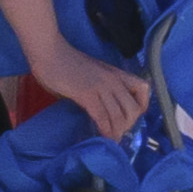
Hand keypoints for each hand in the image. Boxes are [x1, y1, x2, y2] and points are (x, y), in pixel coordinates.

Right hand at [15, 30, 152, 142]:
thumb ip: (102, 86)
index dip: (141, 107)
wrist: (49, 52)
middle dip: (127, 125)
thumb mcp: (93, 72)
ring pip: (119, 115)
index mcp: (116, 73)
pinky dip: (104, 130)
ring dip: (116, 132)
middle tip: (117, 132)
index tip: (130, 117)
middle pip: (133, 109)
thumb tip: (103, 105)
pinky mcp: (87, 94)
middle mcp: (113, 80)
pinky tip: (102, 136)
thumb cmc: (65, 62)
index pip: (143, 89)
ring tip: (110, 139)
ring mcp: (101, 87)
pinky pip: (102, 116)